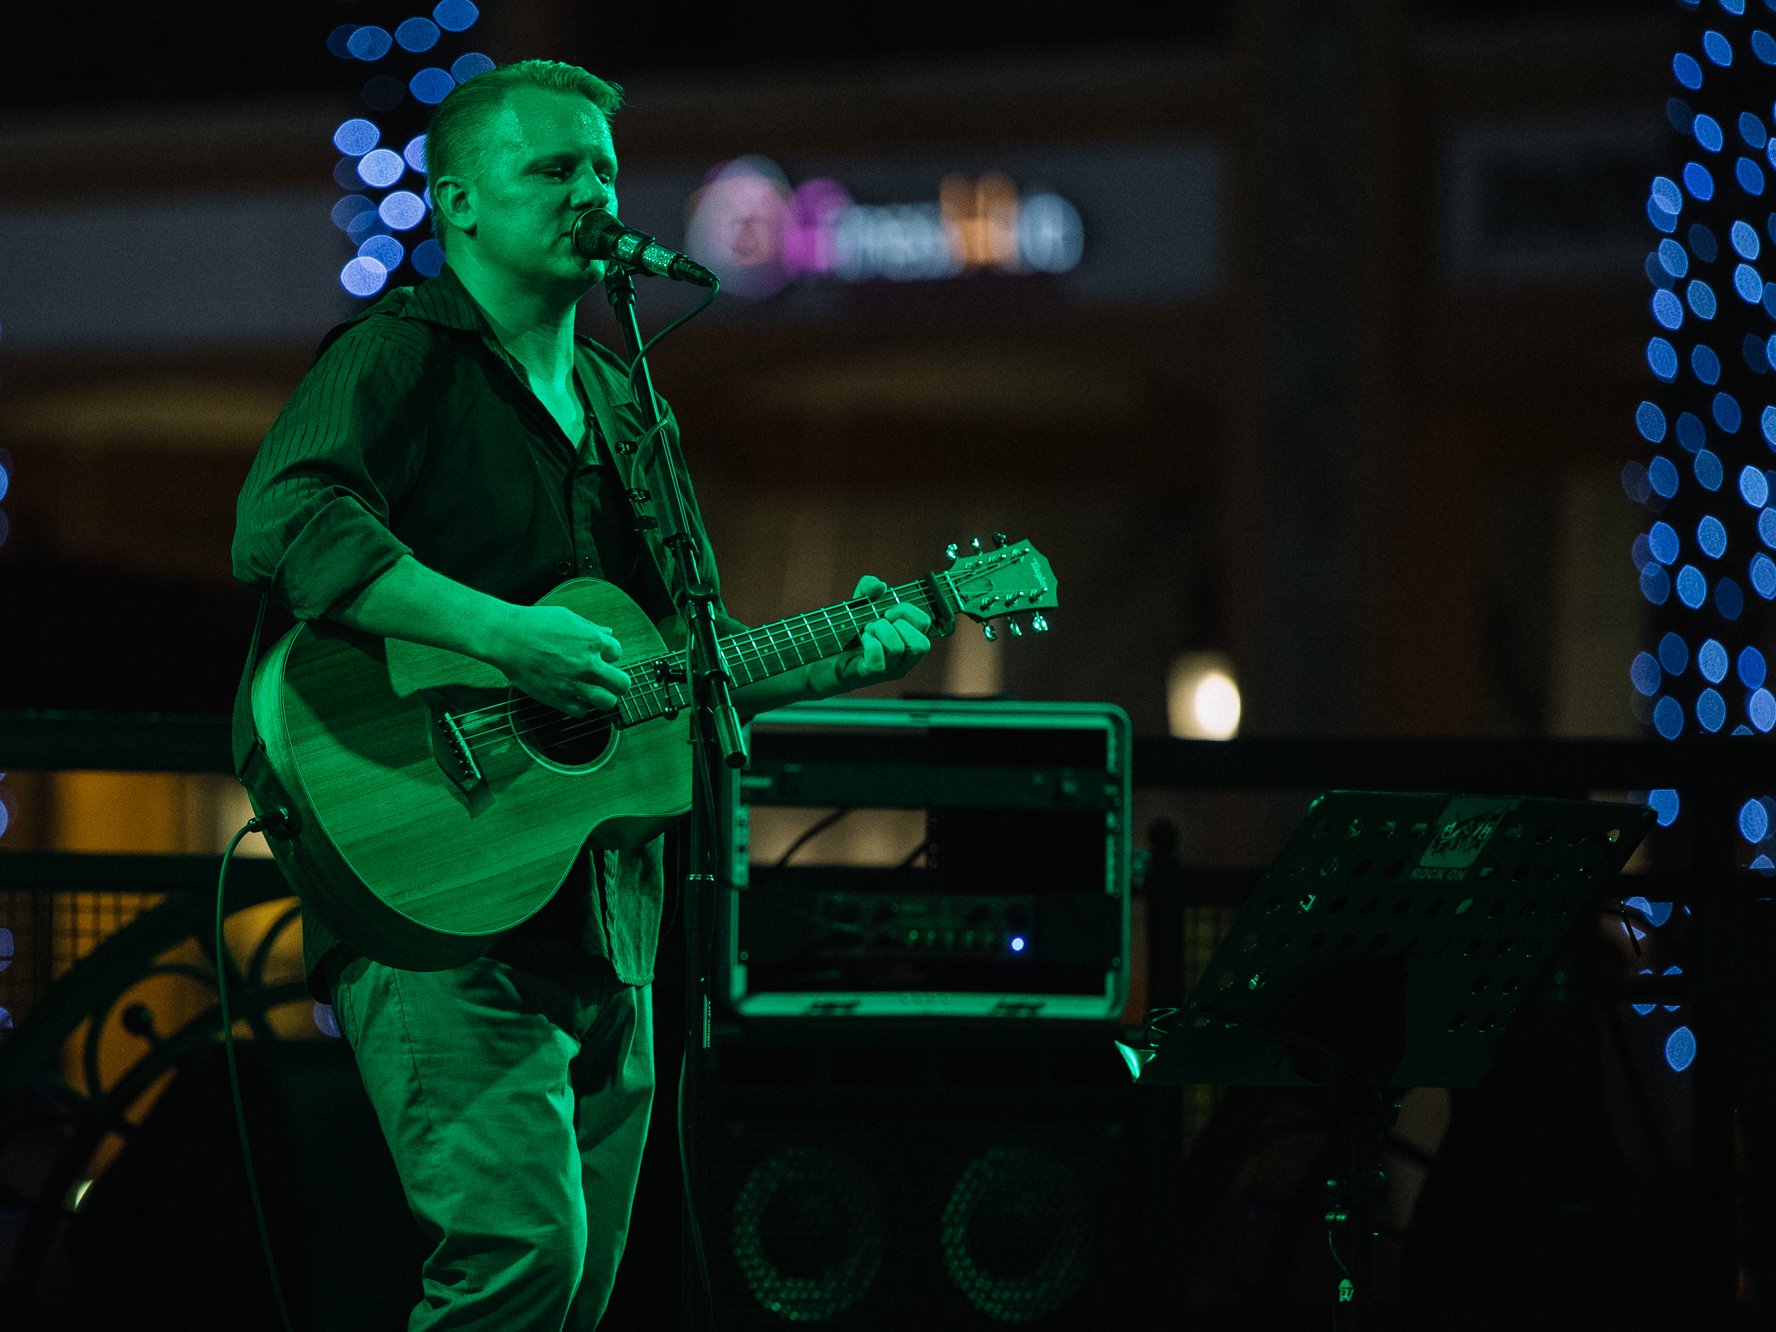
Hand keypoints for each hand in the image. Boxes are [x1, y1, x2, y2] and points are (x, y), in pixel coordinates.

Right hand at [486, 604, 630, 715]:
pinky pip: (581, 711)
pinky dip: (580, 707)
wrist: (506, 637)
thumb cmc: (534, 623)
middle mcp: (588, 663)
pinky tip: (573, 698)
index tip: (600, 658)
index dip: (610, 656)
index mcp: (593, 640)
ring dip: (604, 699)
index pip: (618, 653)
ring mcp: (574, 682)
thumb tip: (608, 632)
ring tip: (595, 694)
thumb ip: (591, 628)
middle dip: (618, 684)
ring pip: (607, 702)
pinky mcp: (557, 697)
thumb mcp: (568, 617)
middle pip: (622, 684)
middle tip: (609, 683)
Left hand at [812, 576, 931, 696]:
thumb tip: (880, 587)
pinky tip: (862, 640)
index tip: (887, 611)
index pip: (925, 624)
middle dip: (897, 624)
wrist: (823, 654)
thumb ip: (869, 587)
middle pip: (921, 644)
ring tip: (866, 631)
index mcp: (908, 641)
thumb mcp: (859, 603)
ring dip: (879, 631)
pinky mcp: (867, 676)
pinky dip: (870, 645)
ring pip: (897, 649)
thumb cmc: (848, 630)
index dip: (907, 611)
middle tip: (877, 623)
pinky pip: (877, 663)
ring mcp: (887, 671)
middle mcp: (903, 660)